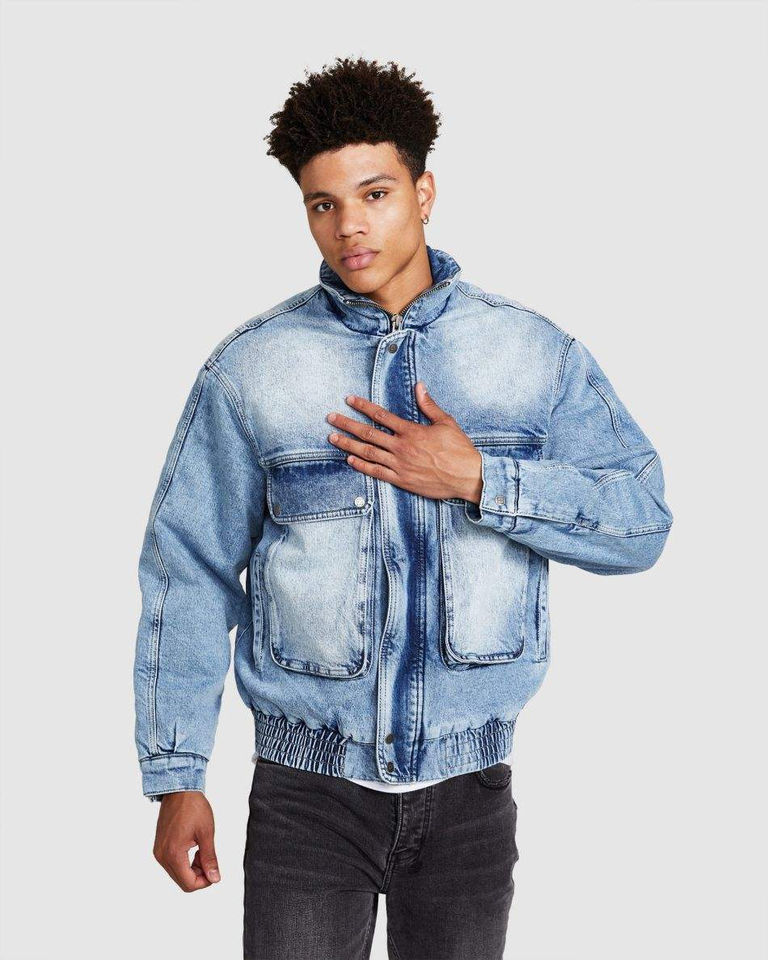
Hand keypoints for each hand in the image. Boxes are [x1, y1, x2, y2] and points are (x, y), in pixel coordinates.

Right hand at [153, 791, 220, 891]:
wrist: (179, 790)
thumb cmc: (193, 807)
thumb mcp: (207, 833)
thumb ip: (210, 859)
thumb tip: (215, 878)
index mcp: (173, 854)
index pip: (189, 884)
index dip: (205, 882)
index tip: (214, 871)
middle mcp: (162, 856)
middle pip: (182, 881)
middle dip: (199, 875)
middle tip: (208, 857)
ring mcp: (158, 851)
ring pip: (177, 873)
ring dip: (192, 869)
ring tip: (201, 850)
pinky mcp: (159, 847)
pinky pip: (172, 864)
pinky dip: (184, 862)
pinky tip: (193, 847)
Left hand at [326, 382, 482, 503]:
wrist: (467, 476)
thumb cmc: (459, 449)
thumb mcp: (446, 422)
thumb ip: (429, 405)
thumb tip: (419, 386)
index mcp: (411, 431)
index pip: (381, 415)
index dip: (362, 406)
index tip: (349, 400)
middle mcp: (401, 447)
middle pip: (368, 433)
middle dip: (347, 424)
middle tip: (331, 418)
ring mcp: (399, 465)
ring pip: (367, 452)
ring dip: (348, 444)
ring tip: (333, 438)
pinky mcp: (401, 480)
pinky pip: (376, 472)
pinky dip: (361, 465)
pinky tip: (349, 459)